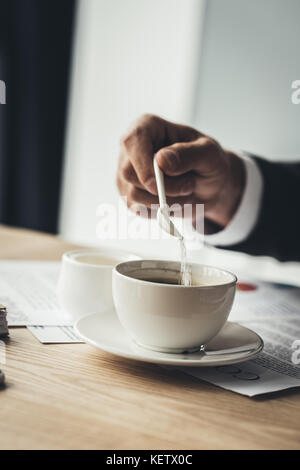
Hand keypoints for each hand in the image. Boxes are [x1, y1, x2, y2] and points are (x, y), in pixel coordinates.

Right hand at [117, 114, 244, 228]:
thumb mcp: (209, 154)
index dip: (142, 163)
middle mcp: (132, 149)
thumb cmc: (208, 163)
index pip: (132, 141)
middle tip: (189, 186)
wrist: (208, 187)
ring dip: (166, 201)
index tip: (156, 182)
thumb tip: (161, 160)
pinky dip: (161, 211)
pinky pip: (138, 209)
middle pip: (129, 174)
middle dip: (163, 188)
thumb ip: (188, 154)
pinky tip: (175, 201)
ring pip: (133, 195)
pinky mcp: (129, 195)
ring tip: (186, 192)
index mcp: (148, 127)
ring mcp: (127, 174)